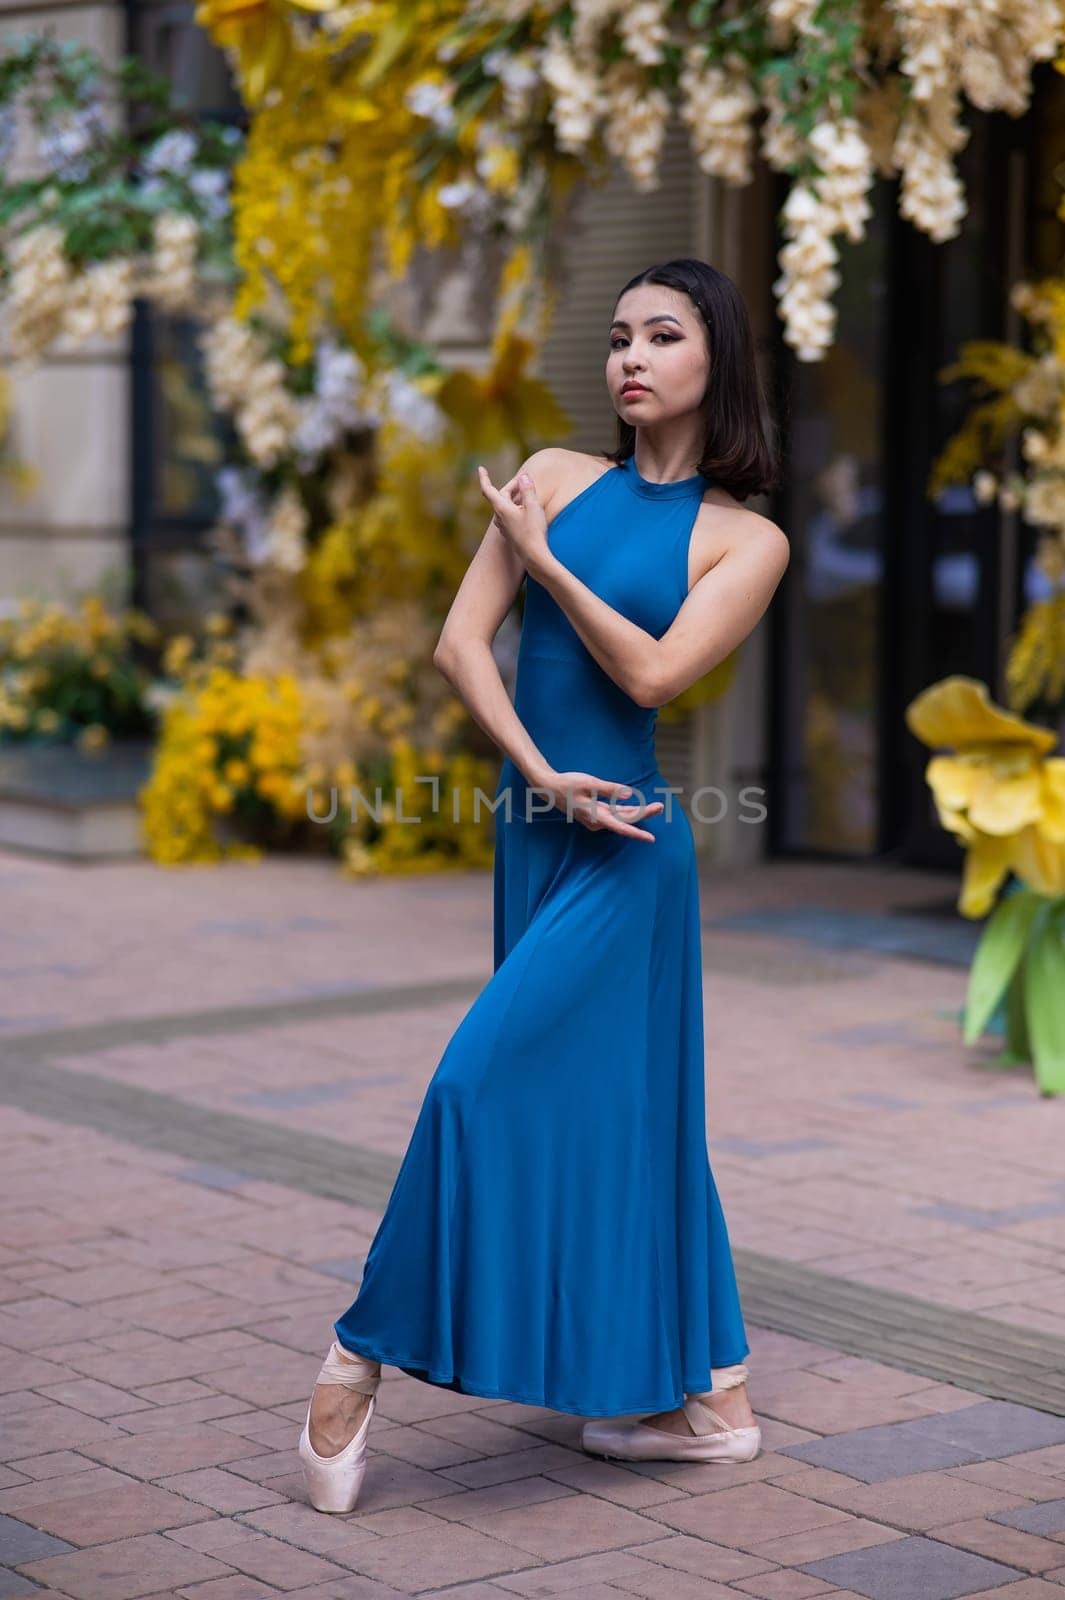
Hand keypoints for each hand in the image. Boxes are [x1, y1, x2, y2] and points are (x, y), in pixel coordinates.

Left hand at [477, 463, 549, 573]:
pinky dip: (517, 508)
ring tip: (528, 495)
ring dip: (515, 498)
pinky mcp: (511, 534)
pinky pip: (510, 516)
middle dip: (512, 487)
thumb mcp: (533, 506)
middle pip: (501, 496)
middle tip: (526, 481)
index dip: (484, 478)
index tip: (481, 468)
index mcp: (501, 508)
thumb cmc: (533, 531)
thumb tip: (524, 476)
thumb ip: (528, 489)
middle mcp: (499, 518)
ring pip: (506, 506)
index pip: (488, 490)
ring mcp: (504, 527)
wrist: (535, 557)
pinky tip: (527, 510)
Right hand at [529, 769, 663, 839]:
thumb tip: (629, 794)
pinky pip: (614, 814)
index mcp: (596, 815)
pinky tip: (635, 806)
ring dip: (636, 812)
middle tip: (661, 807)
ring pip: (620, 817)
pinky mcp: (594, 814)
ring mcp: (596, 819)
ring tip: (655, 806)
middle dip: (643, 814)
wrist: (548, 788)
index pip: (621, 826)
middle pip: (625, 820)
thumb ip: (609, 789)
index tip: (651, 839)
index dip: (637, 833)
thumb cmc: (567, 784)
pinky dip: (626, 810)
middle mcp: (597, 821)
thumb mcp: (589, 783)